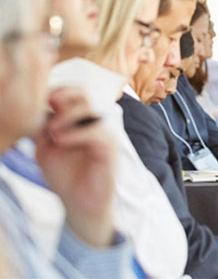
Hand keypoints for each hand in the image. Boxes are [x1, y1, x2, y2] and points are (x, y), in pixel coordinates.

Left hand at [34, 87, 114, 247]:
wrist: (79, 204)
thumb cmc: (65, 177)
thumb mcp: (45, 149)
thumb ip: (41, 130)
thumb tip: (30, 110)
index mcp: (80, 121)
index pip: (73, 93)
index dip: (57, 91)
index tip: (40, 99)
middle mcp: (94, 123)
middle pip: (84, 94)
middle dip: (65, 95)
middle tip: (49, 105)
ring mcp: (103, 133)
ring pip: (91, 109)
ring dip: (68, 114)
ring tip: (53, 130)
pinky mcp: (109, 147)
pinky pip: (96, 131)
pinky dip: (76, 133)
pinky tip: (60, 140)